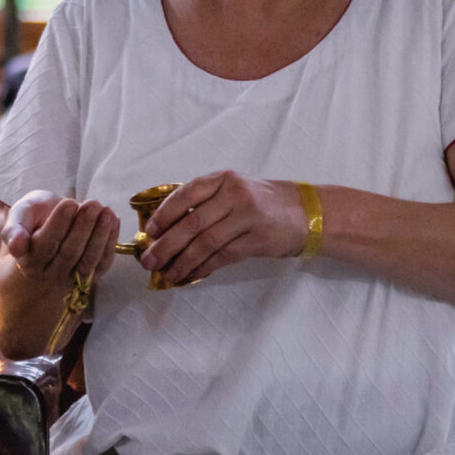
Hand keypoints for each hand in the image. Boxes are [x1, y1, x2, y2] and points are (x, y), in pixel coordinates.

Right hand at [2, 190, 119, 291]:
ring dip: (100, 234)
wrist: (45, 233)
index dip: (58, 224)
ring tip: (106, 210)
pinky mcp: (91, 275)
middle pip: (69, 253)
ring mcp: (71, 277)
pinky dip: (110, 242)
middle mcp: (49, 274)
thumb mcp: (18, 218)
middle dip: (83, 227)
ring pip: (88, 260)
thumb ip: (13, 229)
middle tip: (93, 203)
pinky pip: (103, 262)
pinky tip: (114, 220)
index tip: (70, 203)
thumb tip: (17, 247)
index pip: (45, 245)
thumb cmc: (32, 220)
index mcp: (29, 261)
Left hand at [140, 171, 307, 287]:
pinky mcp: (257, 240)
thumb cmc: (263, 202)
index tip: (148, 232)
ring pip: (205, 243)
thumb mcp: (235, 190)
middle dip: (166, 245)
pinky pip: (222, 257)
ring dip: (182, 262)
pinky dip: (203, 268)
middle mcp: (235, 194)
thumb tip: (168, 228)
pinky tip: (191, 275)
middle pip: (192, 223)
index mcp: (224, 179)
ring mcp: (247, 217)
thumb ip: (206, 202)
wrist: (305, 212)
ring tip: (167, 273)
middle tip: (149, 260)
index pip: (186, 194)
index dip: (164, 214)